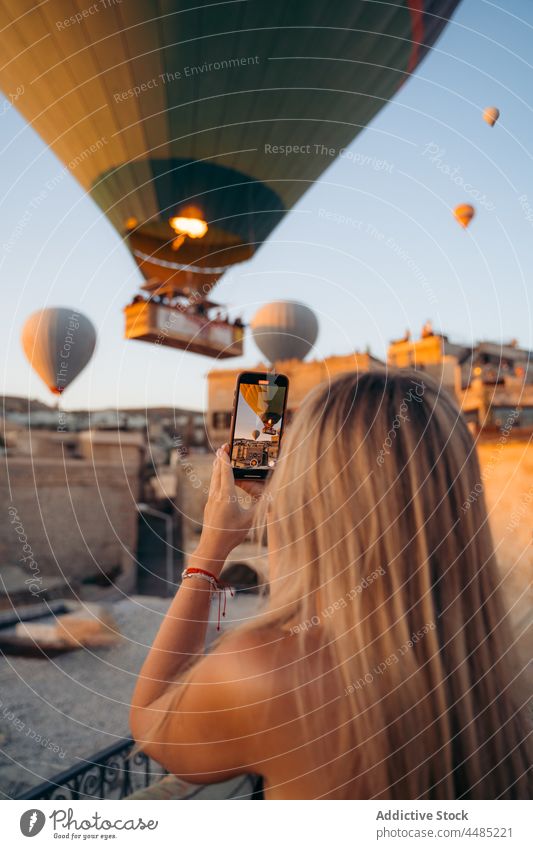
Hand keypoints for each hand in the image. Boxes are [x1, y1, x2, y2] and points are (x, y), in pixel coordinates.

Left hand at [193, 445, 257, 573]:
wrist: (212, 546)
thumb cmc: (231, 533)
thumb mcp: (250, 519)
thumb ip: (261, 506)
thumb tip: (273, 496)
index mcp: (226, 495)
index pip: (225, 471)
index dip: (225, 458)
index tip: (224, 447)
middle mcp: (216, 495)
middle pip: (217, 472)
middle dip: (220, 459)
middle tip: (223, 448)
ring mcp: (211, 500)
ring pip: (213, 479)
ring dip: (217, 467)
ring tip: (220, 459)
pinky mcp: (209, 506)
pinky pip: (212, 487)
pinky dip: (216, 478)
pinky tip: (218, 480)